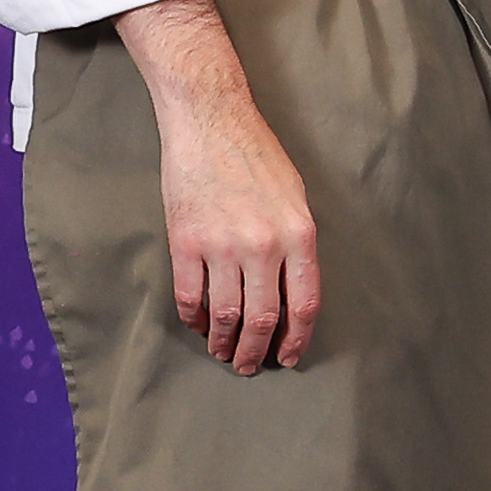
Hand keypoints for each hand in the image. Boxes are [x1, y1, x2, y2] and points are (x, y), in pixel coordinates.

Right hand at [114, 0, 317, 373]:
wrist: (211, 123)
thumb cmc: (259, 158)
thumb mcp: (297, 198)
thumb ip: (297, 245)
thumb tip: (292, 291)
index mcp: (300, 235)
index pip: (305, 304)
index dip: (297, 338)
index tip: (289, 357)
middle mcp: (264, 245)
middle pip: (264, 318)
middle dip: (258, 352)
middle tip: (251, 367)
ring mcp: (222, 245)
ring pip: (225, 314)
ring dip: (224, 342)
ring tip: (224, 354)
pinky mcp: (185, 241)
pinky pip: (190, 296)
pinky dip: (194, 318)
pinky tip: (199, 325)